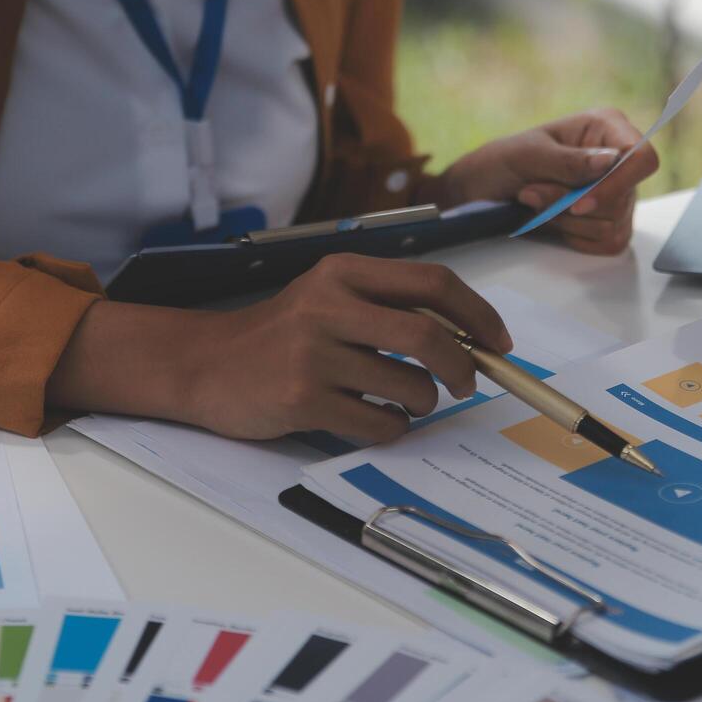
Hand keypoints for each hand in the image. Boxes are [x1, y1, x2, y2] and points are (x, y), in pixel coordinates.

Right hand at [48, 255, 511, 441]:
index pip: (433, 283)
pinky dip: (392, 429)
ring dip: (422, 403)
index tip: (497, 342)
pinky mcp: (303, 400)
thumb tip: (467, 337)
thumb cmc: (279, 335)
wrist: (204, 364)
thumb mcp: (327, 297)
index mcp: (343, 272)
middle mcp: (330, 306)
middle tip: (466, 385)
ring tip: (406, 402)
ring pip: (409, 387)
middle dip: (463, 368)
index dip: (477, 315)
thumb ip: (386, 306)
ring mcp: (314, 354)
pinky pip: (379, 424)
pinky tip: (374, 421)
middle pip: (429, 337)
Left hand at [427, 109, 659, 254]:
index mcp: (606, 127)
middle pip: (624, 198)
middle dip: (571, 205)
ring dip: (565, 220)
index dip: (618, 184)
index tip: (579, 202)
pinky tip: (552, 221)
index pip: (642, 157)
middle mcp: (618, 160)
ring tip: (535, 203)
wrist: (483, 191)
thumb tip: (611, 160)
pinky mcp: (610, 223)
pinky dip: (574, 236)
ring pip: (613, 224)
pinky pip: (607, 242)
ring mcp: (618, 194)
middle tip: (532, 194)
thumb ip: (569, 161)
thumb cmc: (502, 162)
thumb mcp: (528, 155)